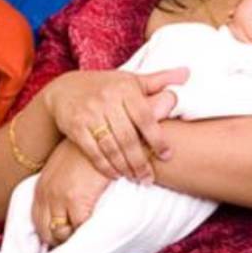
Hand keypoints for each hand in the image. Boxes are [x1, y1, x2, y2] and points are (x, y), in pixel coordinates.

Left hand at [31, 141, 110, 248]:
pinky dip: (86, 234)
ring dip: (73, 241)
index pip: (38, 223)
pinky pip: (78, 229)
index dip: (50, 237)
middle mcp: (46, 194)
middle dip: (60, 243)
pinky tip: (98, 231)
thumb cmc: (89, 152)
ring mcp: (59, 198)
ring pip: (61, 234)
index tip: (64, 244)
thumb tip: (66, 209)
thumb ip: (61, 187)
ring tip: (88, 243)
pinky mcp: (77, 199)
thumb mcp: (65, 168)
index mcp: (42, 187)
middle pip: (46, 232)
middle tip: (77, 249)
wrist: (102, 134)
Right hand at [42, 68, 186, 181]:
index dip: (157, 138)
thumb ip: (159, 80)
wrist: (63, 90)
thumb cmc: (106, 86)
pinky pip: (93, 151)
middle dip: (140, 160)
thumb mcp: (130, 80)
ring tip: (137, 178)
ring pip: (111, 147)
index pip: (145, 117)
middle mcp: (107, 100)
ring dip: (125, 167)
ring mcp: (90, 114)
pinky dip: (105, 166)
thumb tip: (187, 74)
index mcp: (125, 88)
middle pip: (128, 137)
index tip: (167, 155)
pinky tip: (116, 175)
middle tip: (149, 178)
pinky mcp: (75, 127)